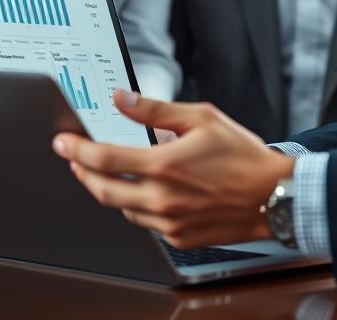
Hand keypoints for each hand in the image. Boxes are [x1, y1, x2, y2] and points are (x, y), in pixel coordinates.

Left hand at [52, 90, 294, 248]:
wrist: (274, 195)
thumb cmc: (244, 156)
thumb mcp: (202, 118)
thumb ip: (156, 110)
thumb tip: (123, 99)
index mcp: (163, 165)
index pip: (102, 160)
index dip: (75, 150)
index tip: (63, 142)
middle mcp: (161, 198)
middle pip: (101, 190)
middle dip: (83, 172)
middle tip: (76, 159)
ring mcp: (168, 222)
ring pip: (122, 209)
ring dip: (110, 190)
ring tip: (111, 173)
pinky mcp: (178, 237)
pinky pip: (145, 222)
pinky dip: (137, 206)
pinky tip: (147, 191)